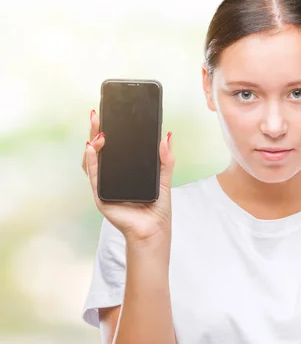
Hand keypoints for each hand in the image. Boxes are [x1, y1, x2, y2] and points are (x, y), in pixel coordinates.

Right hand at [83, 109, 175, 241]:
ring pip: (92, 160)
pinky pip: (93, 175)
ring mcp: (104, 185)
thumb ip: (165, 159)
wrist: (154, 230)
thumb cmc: (158, 208)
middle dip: (96, 130)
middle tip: (97, 115)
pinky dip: (91, 161)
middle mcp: (112, 176)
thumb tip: (166, 137)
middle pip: (99, 149)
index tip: (108, 113)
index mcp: (125, 170)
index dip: (108, 130)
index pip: (114, 146)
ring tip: (99, 133)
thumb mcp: (165, 178)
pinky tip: (92, 148)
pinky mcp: (100, 196)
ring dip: (92, 143)